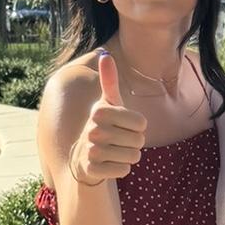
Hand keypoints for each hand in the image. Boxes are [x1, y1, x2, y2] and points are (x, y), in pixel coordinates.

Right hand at [72, 51, 147, 183]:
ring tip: (116, 152)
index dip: (138, 127)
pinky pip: (124, 170)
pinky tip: (109, 164)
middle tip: (121, 141)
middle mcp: (92, 131)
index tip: (125, 126)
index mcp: (99, 112)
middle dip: (135, 143)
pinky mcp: (91, 170)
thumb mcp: (108, 104)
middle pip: (139, 140)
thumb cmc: (104, 126)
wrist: (83, 157)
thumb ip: (109, 81)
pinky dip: (121, 168)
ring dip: (129, 156)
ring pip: (133, 156)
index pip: (141, 122)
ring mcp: (90, 151)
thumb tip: (105, 54)